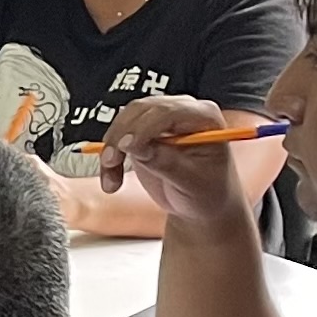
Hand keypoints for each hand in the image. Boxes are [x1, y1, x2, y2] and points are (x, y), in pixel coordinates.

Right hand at [91, 94, 254, 236]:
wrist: (202, 205)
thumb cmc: (207, 193)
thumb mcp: (190, 182)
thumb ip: (163, 162)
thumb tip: (132, 145)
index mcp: (204, 117)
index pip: (168, 111)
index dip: (144, 127)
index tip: (126, 147)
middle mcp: (182, 112)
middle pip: (141, 111)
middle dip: (121, 136)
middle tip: (110, 162)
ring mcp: (161, 120)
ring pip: (124, 121)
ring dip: (111, 148)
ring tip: (111, 180)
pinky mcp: (142, 132)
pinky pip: (118, 136)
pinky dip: (109, 156)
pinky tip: (111, 178)